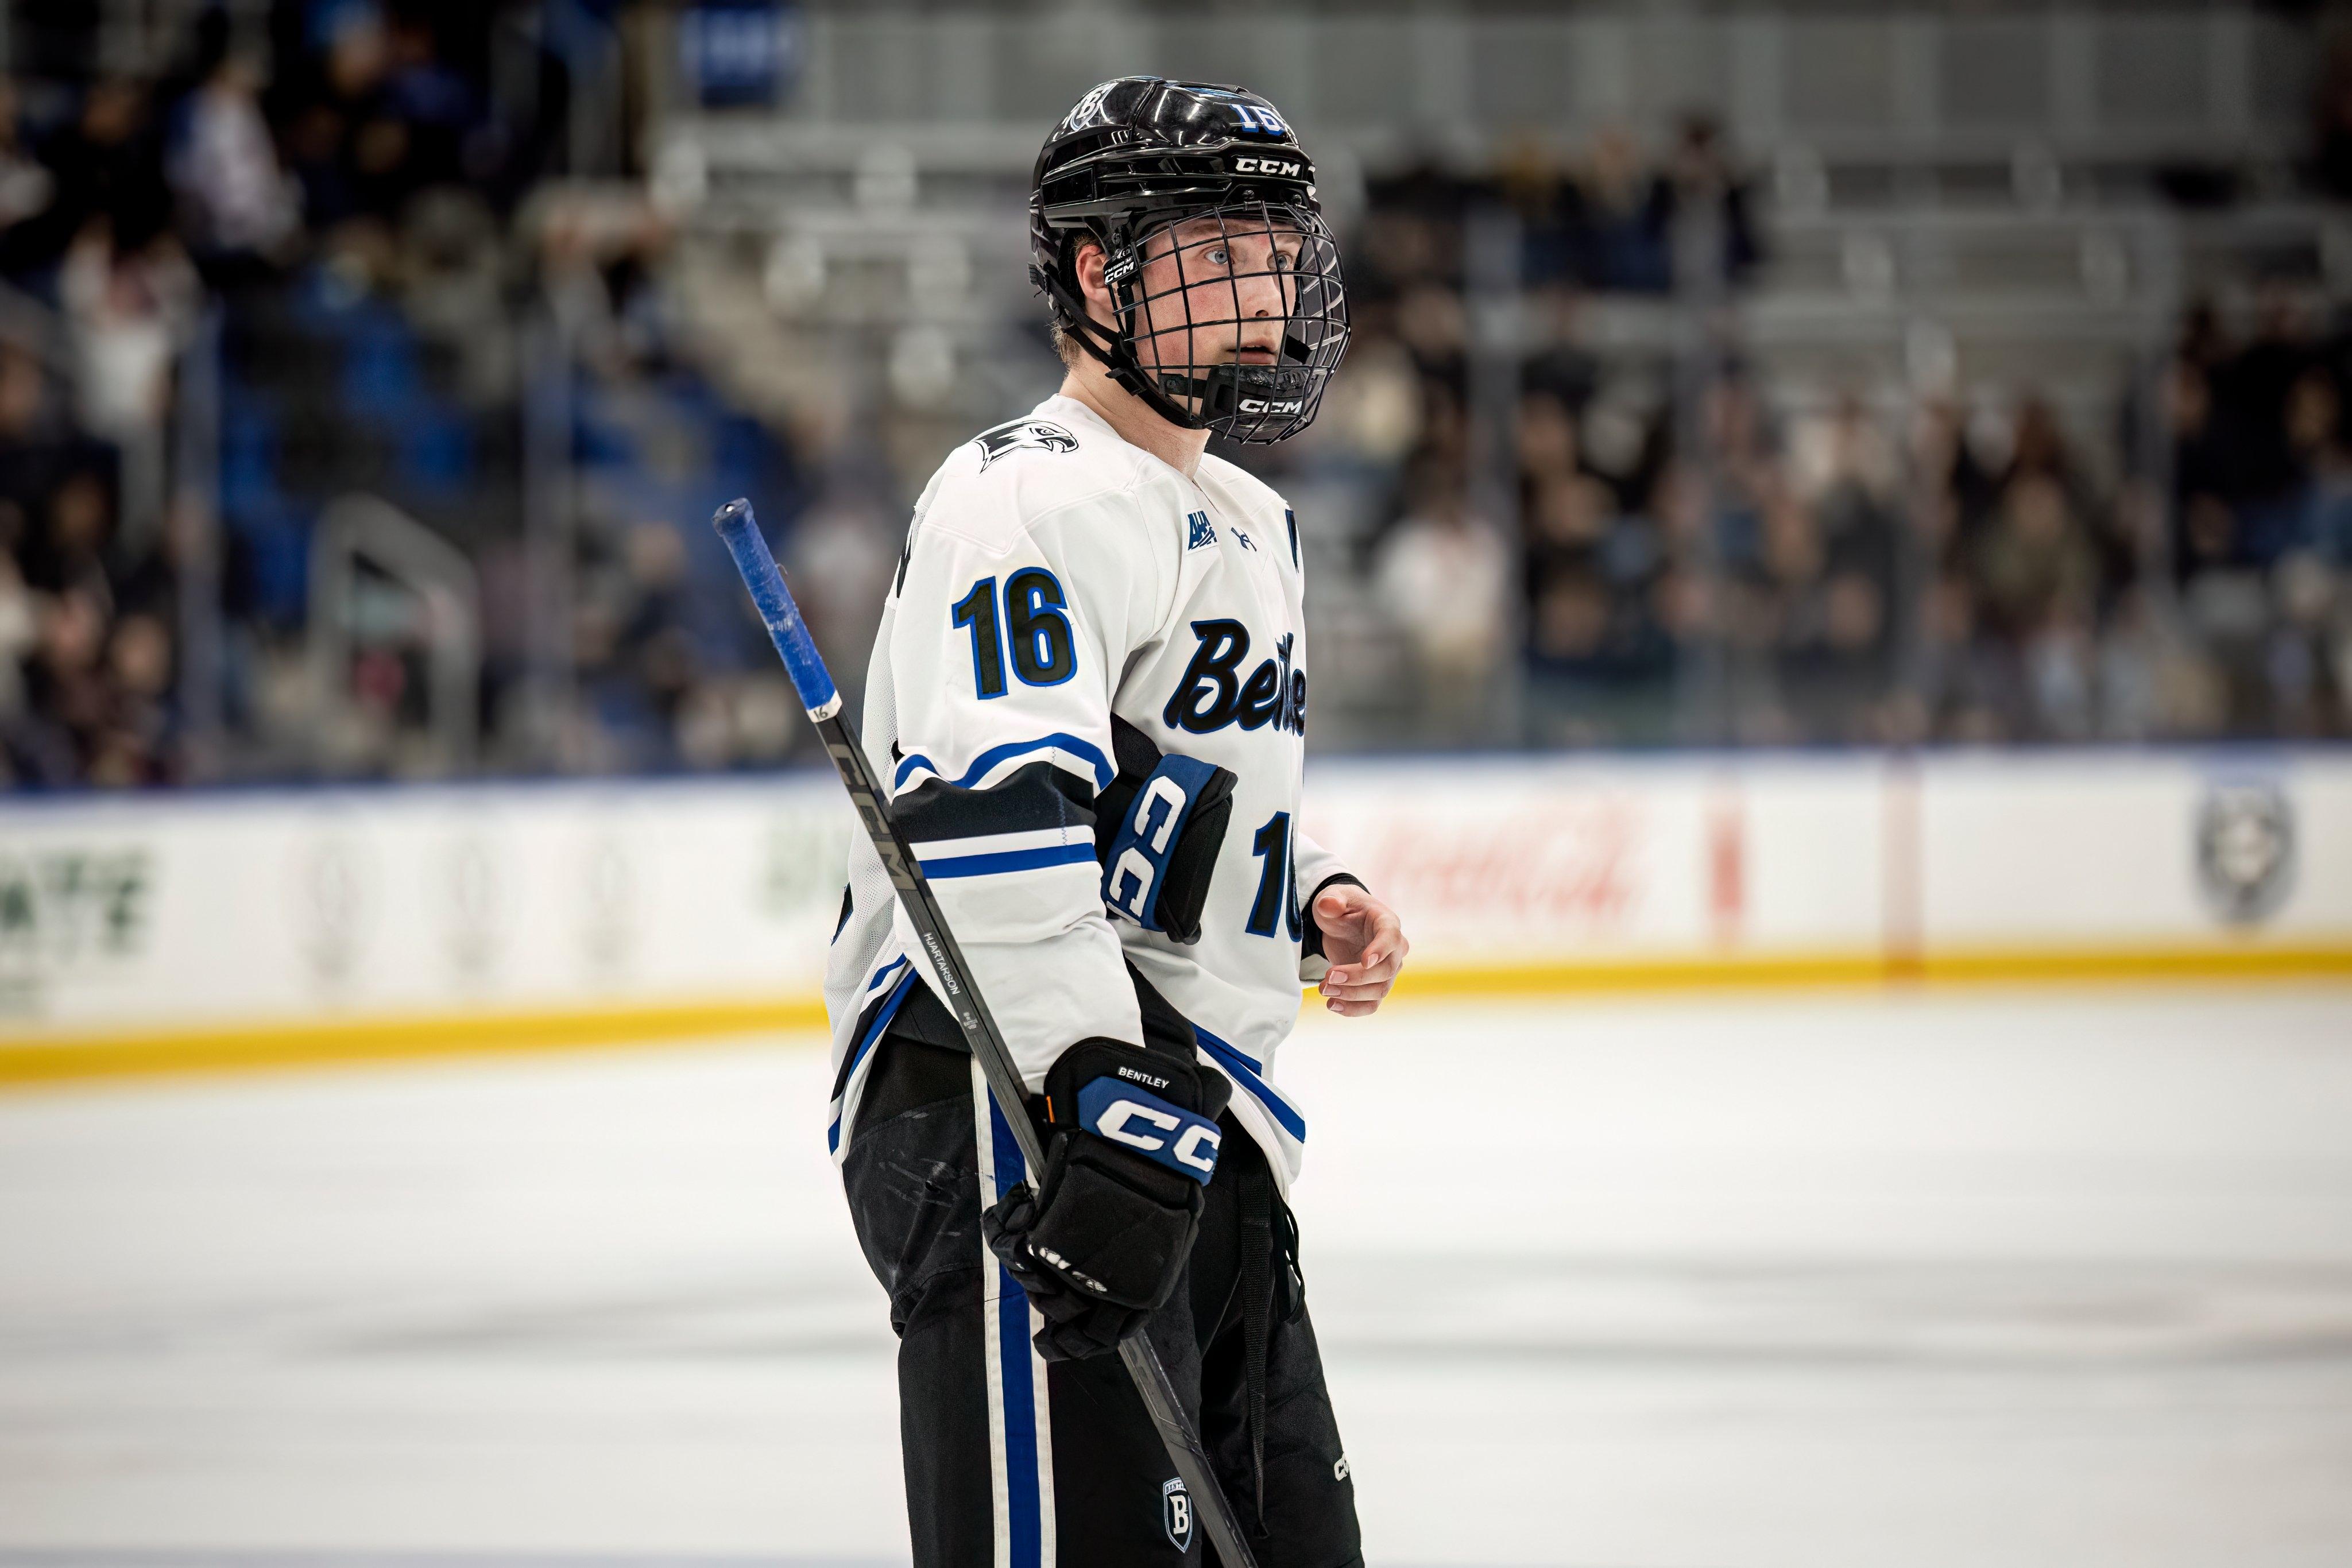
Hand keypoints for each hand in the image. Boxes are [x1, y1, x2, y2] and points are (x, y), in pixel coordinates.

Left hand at [1312, 882, 1408, 1016]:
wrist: (1342, 925)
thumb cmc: (1342, 908)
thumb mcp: (1333, 897)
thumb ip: (1331, 900)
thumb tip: (1329, 905)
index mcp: (1387, 923)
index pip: (1391, 938)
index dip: (1380, 950)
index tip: (1364, 961)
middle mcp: (1394, 949)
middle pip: (1386, 970)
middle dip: (1357, 978)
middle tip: (1329, 977)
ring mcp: (1387, 970)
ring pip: (1379, 991)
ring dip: (1351, 995)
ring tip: (1324, 989)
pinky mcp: (1374, 985)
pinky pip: (1371, 1004)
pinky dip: (1353, 1009)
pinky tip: (1332, 1005)